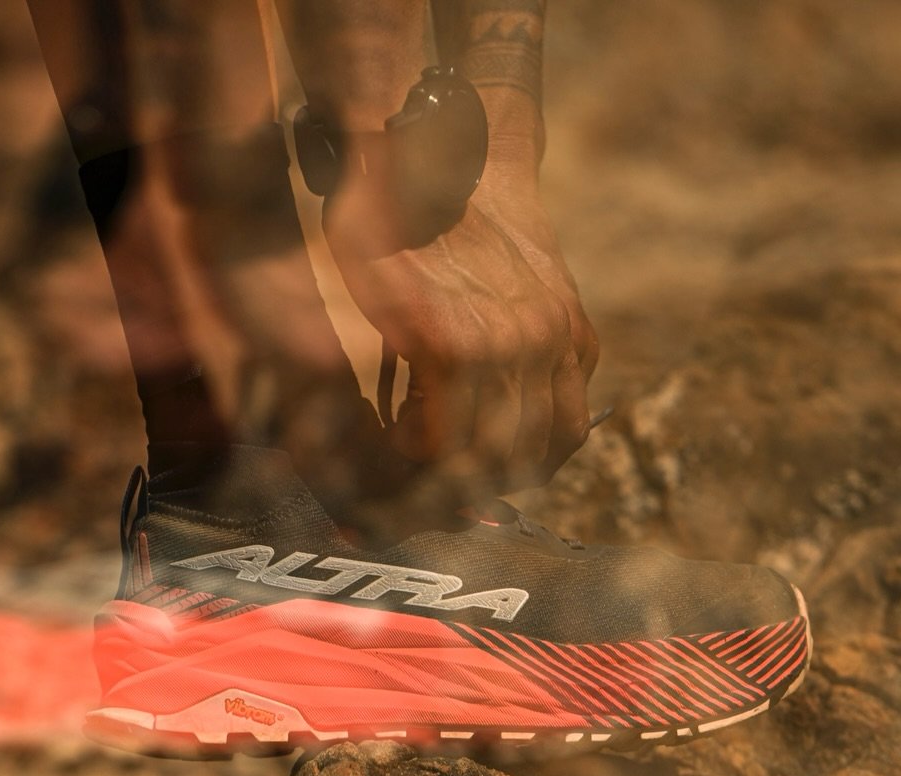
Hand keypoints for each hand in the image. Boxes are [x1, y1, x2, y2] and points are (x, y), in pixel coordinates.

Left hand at [322, 156, 598, 500]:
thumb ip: (350, 361)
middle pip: (495, 461)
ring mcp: (555, 337)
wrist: (461, 156)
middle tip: (420, 493)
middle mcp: (516, 342)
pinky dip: (546, 446)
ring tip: (464, 479)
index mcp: (453, 340)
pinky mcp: (576, 332)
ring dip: (504, 476)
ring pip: (547, 447)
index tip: (388, 467)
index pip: (443, 452)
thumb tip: (324, 448)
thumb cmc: (385, 221)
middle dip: (454, 489)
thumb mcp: (348, 286)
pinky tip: (507, 450)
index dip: (412, 472)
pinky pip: (574, 416)